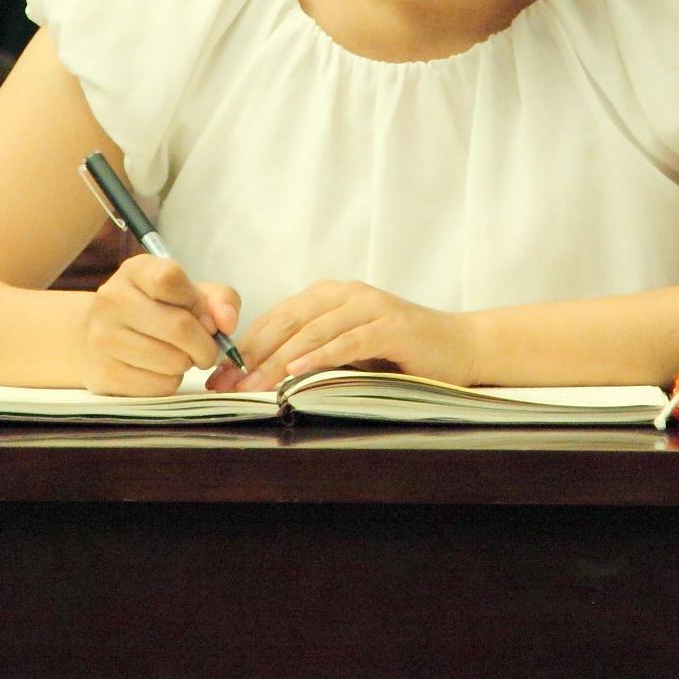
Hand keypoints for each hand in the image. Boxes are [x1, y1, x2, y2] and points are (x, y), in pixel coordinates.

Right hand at [82, 254, 241, 395]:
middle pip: (179, 327)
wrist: (102, 338)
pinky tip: (159, 369)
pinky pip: (160, 386)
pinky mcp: (105, 373)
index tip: (206, 320)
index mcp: (136, 271)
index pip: (171, 279)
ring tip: (177, 356)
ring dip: (187, 364)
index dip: (199, 304)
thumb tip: (226, 323)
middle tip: (205, 350)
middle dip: (205, 345)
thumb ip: (219, 300)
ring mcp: (103, 337)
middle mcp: (113, 299)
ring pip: (172, 361)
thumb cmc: (156, 312)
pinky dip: (171, 381)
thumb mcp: (188, 293)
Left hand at [228, 280, 478, 389]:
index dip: (244, 347)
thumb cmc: (401, 354)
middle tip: (225, 384)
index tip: (218, 377)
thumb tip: (259, 377)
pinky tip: (297, 373)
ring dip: (278, 360)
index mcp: (329, 296)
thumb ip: (313, 354)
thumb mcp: (349, 351)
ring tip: (251, 384)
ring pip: (313, 332)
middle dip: (252, 355)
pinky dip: (320, 357)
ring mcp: (370, 306)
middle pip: (288, 323)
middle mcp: (346, 294)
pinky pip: (348, 341)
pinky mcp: (392, 326)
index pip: (276, 318)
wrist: (460, 347)